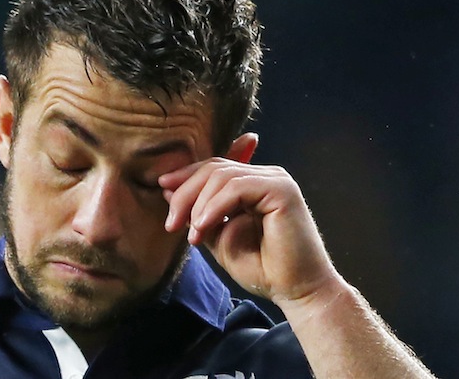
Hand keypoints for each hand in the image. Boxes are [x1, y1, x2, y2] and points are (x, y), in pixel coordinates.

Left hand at [159, 133, 337, 304]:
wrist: (295, 292)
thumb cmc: (263, 268)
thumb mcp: (219, 236)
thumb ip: (199, 212)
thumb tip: (168, 187)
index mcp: (253, 182)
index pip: (214, 167)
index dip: (186, 175)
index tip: (162, 188)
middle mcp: (266, 175)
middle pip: (214, 168)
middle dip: (185, 192)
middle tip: (171, 223)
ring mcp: (276, 180)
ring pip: (221, 176)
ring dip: (197, 205)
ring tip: (191, 235)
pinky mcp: (282, 190)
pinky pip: (236, 188)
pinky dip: (213, 207)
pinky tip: (202, 227)